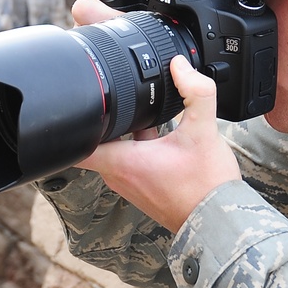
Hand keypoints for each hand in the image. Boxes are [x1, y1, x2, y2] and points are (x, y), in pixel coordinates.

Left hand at [77, 55, 242, 232]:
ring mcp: (128, 182)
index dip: (69, 120)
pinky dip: (137, 143)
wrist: (217, 221)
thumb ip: (196, 92)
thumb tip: (180, 66)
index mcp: (122, 162)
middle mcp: (118, 175)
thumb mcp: (204, 131)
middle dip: (102, 117)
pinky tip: (159, 132)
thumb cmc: (206, 186)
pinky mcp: (140, 186)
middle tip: (114, 95)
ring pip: (113, 148)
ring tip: (141, 111)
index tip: (75, 102)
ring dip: (122, 130)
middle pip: (94, 140)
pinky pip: (129, 158)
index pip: (75, 144)